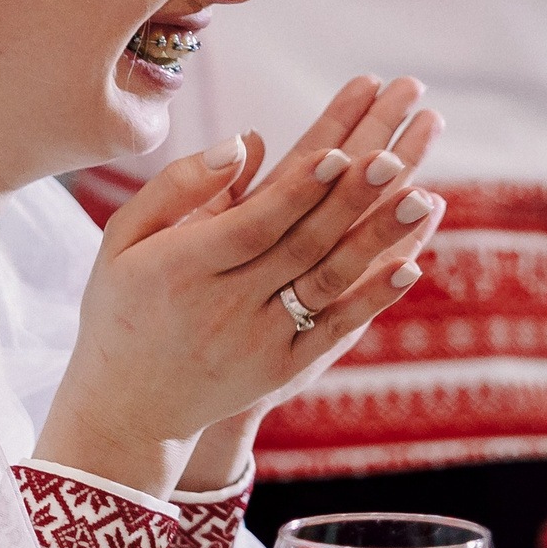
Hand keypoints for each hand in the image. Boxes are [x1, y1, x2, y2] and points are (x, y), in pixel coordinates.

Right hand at [39, 77, 446, 495]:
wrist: (128, 406)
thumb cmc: (122, 307)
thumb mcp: (123, 240)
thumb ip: (177, 187)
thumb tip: (246, 141)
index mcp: (183, 268)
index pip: (253, 224)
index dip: (298, 190)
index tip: (338, 151)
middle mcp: (225, 306)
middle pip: (302, 245)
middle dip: (351, 200)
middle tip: (396, 155)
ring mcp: (259, 341)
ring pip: (327, 282)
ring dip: (377, 240)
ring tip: (424, 198)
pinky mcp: (282, 368)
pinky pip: (335, 329)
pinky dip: (373, 298)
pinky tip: (410, 265)